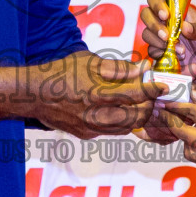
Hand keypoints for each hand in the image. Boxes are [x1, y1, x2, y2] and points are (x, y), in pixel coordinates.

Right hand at [25, 51, 159, 138]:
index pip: (134, 95)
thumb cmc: (60, 73)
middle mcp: (95, 115)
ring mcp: (90, 127)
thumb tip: (143, 69)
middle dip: (148, 107)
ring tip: (140, 103)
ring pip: (125, 128)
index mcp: (97, 93)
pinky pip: (111, 131)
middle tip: (152, 96)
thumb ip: (118, 68)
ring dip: (136, 117)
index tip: (162, 86)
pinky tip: (120, 110)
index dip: (152, 90)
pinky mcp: (85, 134)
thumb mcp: (89, 62)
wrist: (33, 95)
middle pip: (135, 117)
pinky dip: (121, 123)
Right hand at [139, 0, 195, 105]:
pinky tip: (177, 59)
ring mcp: (160, 37)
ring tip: (179, 50)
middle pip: (146, 14)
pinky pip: (152, 52)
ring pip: (146, 34)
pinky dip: (162, 55)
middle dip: (153, 25)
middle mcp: (165, 22)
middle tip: (166, 36)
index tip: (165, 15)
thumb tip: (184, 26)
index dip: (157, 4)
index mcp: (176, 10)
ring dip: (159, 42)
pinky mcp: (159, 53)